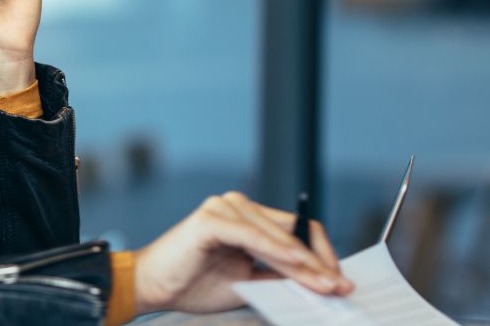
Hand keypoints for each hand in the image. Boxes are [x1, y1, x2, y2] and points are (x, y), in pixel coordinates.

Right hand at [133, 191, 353, 313]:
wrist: (150, 286)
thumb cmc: (191, 283)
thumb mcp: (247, 282)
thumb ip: (278, 276)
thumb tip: (319, 283)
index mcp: (246, 217)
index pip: (297, 231)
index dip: (322, 256)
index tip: (338, 282)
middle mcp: (236, 205)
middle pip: (294, 232)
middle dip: (320, 263)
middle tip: (340, 287)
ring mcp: (223, 208)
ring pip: (278, 236)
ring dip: (305, 263)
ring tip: (325, 284)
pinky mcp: (211, 220)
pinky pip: (253, 236)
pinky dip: (278, 251)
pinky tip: (297, 265)